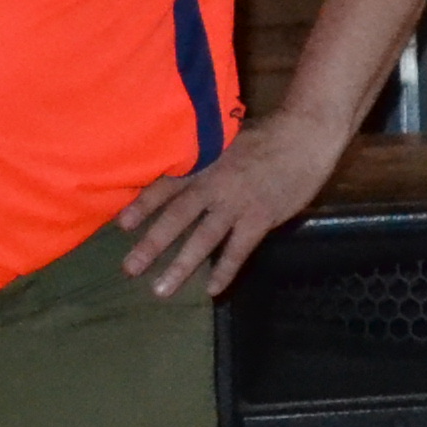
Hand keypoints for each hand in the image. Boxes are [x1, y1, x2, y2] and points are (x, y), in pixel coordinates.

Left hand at [117, 115, 345, 298]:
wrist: (304, 136)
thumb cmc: (267, 136)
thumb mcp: (226, 139)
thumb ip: (203, 159)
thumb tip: (179, 171)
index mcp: (203, 164)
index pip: (165, 186)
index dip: (143, 206)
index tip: (122, 226)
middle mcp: (213, 185)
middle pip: (177, 218)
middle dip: (152, 244)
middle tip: (130, 269)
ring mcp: (236, 204)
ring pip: (203, 239)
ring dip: (181, 265)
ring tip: (161, 290)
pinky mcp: (260, 218)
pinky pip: (238, 250)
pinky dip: (225, 269)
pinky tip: (213, 290)